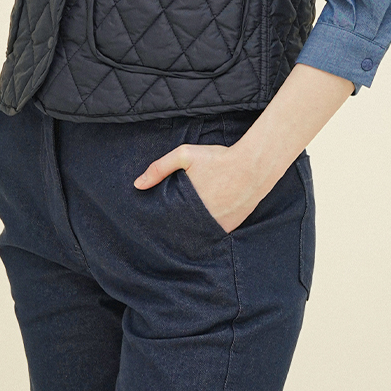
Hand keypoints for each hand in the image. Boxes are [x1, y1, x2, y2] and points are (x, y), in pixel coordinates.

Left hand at [133, 142, 265, 233]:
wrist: (253, 165)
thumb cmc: (219, 158)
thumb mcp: (186, 155)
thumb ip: (160, 168)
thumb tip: (137, 185)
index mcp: (187, 206)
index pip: (166, 223)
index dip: (158, 224)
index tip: (150, 224)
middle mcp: (202, 221)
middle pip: (180, 232)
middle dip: (173, 229)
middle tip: (166, 227)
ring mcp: (218, 227)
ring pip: (197, 235)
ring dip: (190, 232)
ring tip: (183, 224)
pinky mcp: (230, 228)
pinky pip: (213, 234)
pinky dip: (207, 230)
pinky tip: (203, 221)